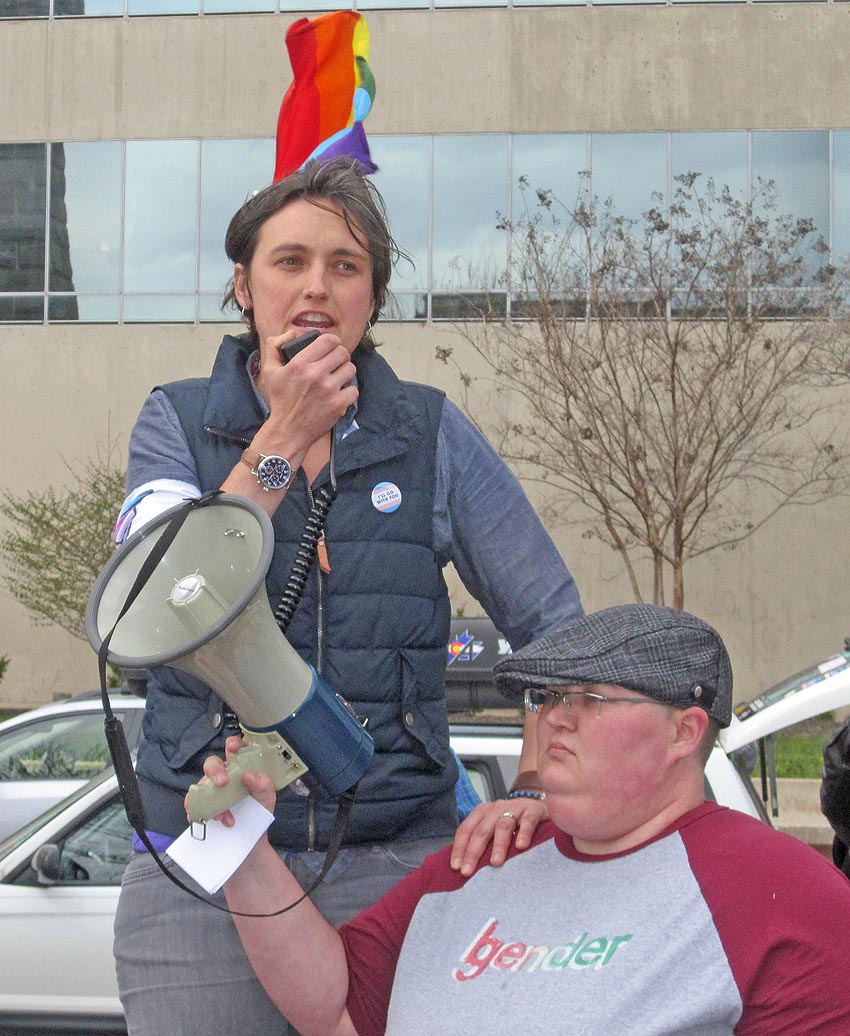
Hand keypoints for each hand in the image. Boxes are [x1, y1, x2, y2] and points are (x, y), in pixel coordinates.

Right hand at [193, 734, 277, 824]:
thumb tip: (249, 775)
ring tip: (224, 814)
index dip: (232, 744)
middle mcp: (224, 775)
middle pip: (212, 763)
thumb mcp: (267, 796)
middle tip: (223, 782)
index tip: (232, 747)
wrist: (252, 836)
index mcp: (241, 767)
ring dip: (209, 796)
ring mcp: (212, 790)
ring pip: (202, 783)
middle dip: (215, 769)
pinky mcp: (204, 804)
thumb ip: (263, 784)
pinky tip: (211, 818)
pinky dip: (198, 810)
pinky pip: (193, 802)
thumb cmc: (260, 810)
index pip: (234, 749)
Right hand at [256, 330, 357, 456]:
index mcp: (300, 363)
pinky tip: (338, 393)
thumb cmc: (280, 401)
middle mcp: (316, 374)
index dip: (333, 341)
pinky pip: (353, 390)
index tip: (331, 346)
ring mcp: (329, 390)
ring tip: (337, 378)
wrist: (288, 430)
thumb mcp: (270, 371)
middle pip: (343, 353)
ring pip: (350, 369)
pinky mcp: (338, 405)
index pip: (329, 340)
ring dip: (345, 372)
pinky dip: (348, 392)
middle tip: (335, 363)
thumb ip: (275, 346)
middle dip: (340, 356)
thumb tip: (292, 333)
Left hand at [450, 795, 548, 876]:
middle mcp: (496, 808)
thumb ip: (484, 844)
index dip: (460, 848)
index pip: (466, 829)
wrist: (541, 806)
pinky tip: (521, 846)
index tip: (456, 867)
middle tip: (468, 871)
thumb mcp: (495, 830)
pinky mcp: (533, 810)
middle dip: (473, 852)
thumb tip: (465, 869)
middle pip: (481, 830)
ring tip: (495, 862)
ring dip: (498, 845)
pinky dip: (524, 833)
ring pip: (503, 826)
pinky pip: (527, 821)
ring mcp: (515, 808)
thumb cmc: (515, 824)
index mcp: (483, 812)